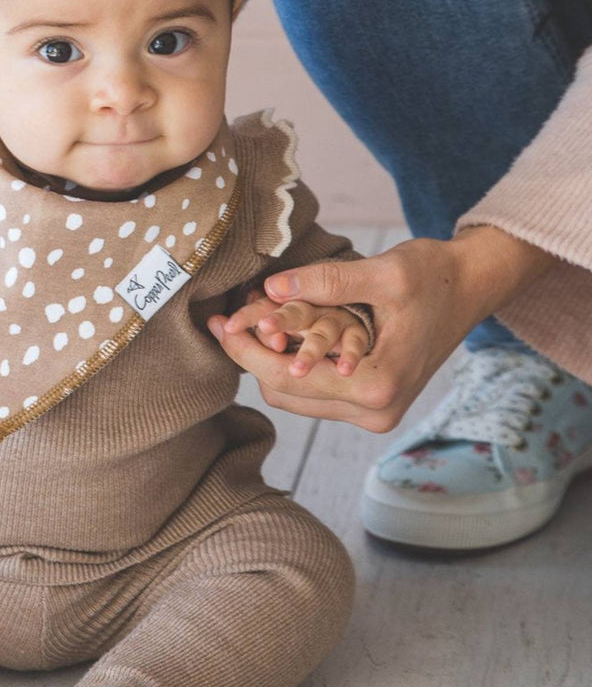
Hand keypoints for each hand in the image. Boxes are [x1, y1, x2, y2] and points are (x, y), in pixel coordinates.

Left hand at [206, 229, 556, 431]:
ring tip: (245, 322)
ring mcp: (373, 413)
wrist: (472, 285)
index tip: (215, 323)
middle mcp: (374, 412)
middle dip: (251, 355)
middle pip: (284, 393)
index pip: (286, 378)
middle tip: (223, 320)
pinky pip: (312, 392)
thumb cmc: (434, 275)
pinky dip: (290, 365)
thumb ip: (326, 282)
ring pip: (294, 397)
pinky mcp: (371, 404)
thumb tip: (269, 288)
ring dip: (268, 361)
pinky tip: (275, 334)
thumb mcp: (383, 272)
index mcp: (377, 386)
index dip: (245, 350)